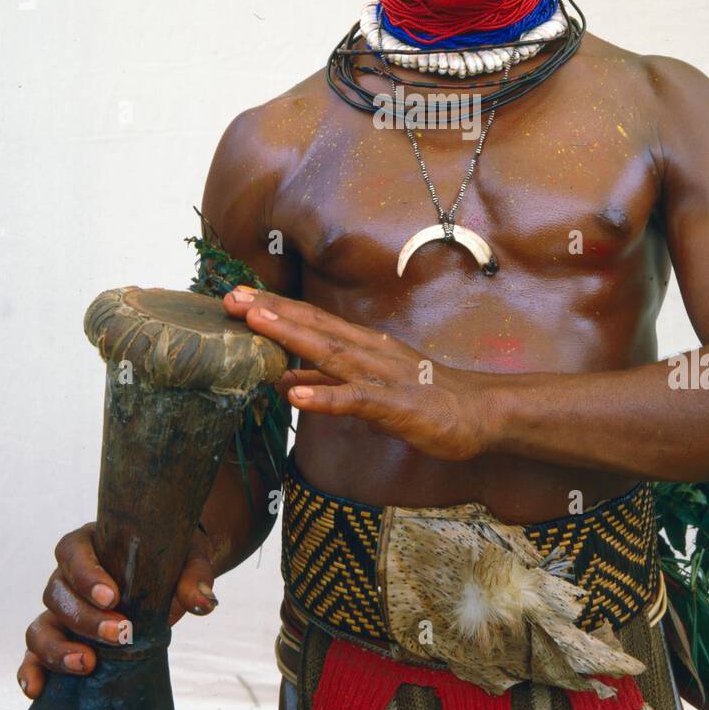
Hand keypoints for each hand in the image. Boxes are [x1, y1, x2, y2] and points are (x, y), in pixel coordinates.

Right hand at [16, 522, 217, 699]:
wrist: (172, 576)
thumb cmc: (174, 558)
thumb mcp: (188, 558)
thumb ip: (195, 576)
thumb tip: (204, 603)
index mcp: (90, 542)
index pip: (72, 551)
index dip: (86, 574)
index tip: (113, 596)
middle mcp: (67, 575)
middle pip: (57, 593)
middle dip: (85, 618)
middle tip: (120, 633)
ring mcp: (61, 609)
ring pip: (40, 626)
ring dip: (58, 648)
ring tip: (88, 664)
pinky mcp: (61, 638)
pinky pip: (34, 654)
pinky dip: (32, 670)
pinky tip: (37, 689)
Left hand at [222, 286, 491, 461]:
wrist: (478, 413)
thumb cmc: (425, 399)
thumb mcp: (368, 386)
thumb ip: (327, 382)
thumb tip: (283, 379)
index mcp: (361, 345)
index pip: (310, 320)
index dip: (272, 308)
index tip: (235, 297)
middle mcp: (367, 351)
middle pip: (312, 326)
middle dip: (271, 311)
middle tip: (230, 297)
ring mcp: (380, 376)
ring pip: (329, 353)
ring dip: (290, 337)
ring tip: (255, 323)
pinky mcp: (393, 405)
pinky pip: (353, 401)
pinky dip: (323, 396)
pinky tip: (295, 394)